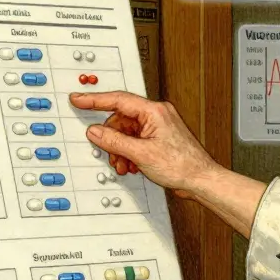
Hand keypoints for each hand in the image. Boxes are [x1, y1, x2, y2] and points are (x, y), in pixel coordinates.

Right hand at [69, 91, 220, 197]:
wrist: (201, 179)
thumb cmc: (183, 165)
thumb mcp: (141, 153)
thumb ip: (114, 141)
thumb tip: (96, 132)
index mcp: (154, 111)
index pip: (117, 100)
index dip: (94, 100)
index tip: (78, 99)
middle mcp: (157, 115)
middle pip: (121, 120)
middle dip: (111, 139)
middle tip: (108, 152)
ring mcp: (159, 127)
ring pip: (127, 133)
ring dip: (120, 149)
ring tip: (123, 164)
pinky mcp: (160, 139)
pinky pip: (136, 141)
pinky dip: (130, 153)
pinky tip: (132, 165)